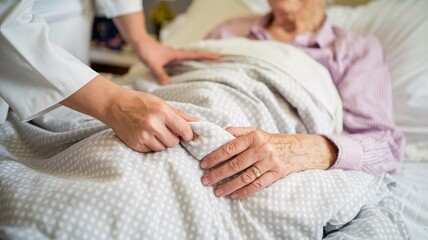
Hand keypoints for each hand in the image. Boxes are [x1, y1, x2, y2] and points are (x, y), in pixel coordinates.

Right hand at [104, 87, 196, 151]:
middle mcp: (152, 124)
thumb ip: (180, 115)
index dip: (188, 134)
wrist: (114, 105)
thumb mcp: (162, 103)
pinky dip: (151, 146)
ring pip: (163, 148)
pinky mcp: (135, 144)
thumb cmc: (141, 102)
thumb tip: (199, 122)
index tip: (186, 135)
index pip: (184, 130)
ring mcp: (143, 135)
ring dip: (161, 143)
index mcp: (161, 111)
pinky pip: (151, 151)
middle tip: (165, 130)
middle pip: (174, 142)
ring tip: (154, 132)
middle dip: (173, 138)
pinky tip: (145, 135)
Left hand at [134, 35, 220, 84]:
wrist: (139, 42)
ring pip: (190, 57)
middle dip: (208, 57)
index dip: (207, 56)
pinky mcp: (169, 58)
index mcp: (177, 54)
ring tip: (209, 65)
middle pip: (196, 55)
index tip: (219, 57)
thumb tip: (167, 84)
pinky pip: (183, 61)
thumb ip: (160, 73)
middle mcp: (177, 54)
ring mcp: (173, 56)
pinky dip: (189, 63)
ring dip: (199, 60)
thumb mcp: (153, 64)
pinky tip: (189, 69)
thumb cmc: (146, 51)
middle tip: (220, 60)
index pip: (195, 55)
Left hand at [199, 127, 336, 199]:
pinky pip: (258, 185)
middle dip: (218, 173)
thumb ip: (236, 132)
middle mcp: (261, 149)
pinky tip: (233, 195)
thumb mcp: (255, 131)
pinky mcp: (276, 174)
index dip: (215, 156)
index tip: (203, 164)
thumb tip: (215, 133)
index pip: (230, 147)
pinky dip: (245, 192)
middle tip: (205, 180)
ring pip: (246, 177)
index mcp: (254, 136)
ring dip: (229, 185)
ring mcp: (269, 162)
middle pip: (236, 164)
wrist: (297, 149)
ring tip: (217, 192)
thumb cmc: (270, 140)